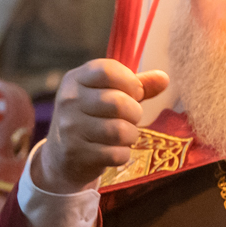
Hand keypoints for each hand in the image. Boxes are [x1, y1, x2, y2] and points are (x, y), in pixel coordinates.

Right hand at [36, 59, 169, 194]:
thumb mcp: (108, 94)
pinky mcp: (75, 153)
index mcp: (76, 79)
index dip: (130, 81)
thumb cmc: (92, 117)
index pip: (107, 70)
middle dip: (134, 112)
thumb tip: (164, 78)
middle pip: (118, 102)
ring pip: (120, 131)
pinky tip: (114, 151)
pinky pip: (116, 154)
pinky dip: (123, 154)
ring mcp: (69, 128)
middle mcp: (69, 100)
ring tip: (125, 135)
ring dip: (131, 135)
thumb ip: (136, 85)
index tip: (135, 92)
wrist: (61, 155)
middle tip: (131, 118)